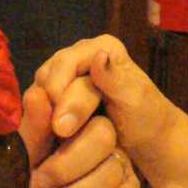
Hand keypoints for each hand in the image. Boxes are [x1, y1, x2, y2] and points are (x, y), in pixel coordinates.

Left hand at [21, 87, 137, 187]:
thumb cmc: (23, 187)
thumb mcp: (24, 157)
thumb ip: (34, 128)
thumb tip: (37, 93)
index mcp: (79, 122)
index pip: (89, 103)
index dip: (75, 111)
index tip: (58, 129)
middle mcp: (105, 141)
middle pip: (105, 135)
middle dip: (69, 163)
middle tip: (42, 180)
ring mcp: (121, 169)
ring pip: (112, 172)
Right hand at [29, 34, 180, 156]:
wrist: (146, 140)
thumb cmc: (145, 119)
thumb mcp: (135, 100)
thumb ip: (115, 78)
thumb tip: (99, 55)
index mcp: (102, 47)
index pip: (65, 64)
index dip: (59, 95)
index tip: (64, 128)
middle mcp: (81, 55)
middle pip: (49, 76)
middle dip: (54, 107)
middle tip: (64, 134)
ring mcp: (68, 74)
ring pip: (40, 90)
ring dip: (46, 114)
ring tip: (59, 135)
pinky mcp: (60, 94)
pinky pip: (40, 103)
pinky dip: (44, 119)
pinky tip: (52, 135)